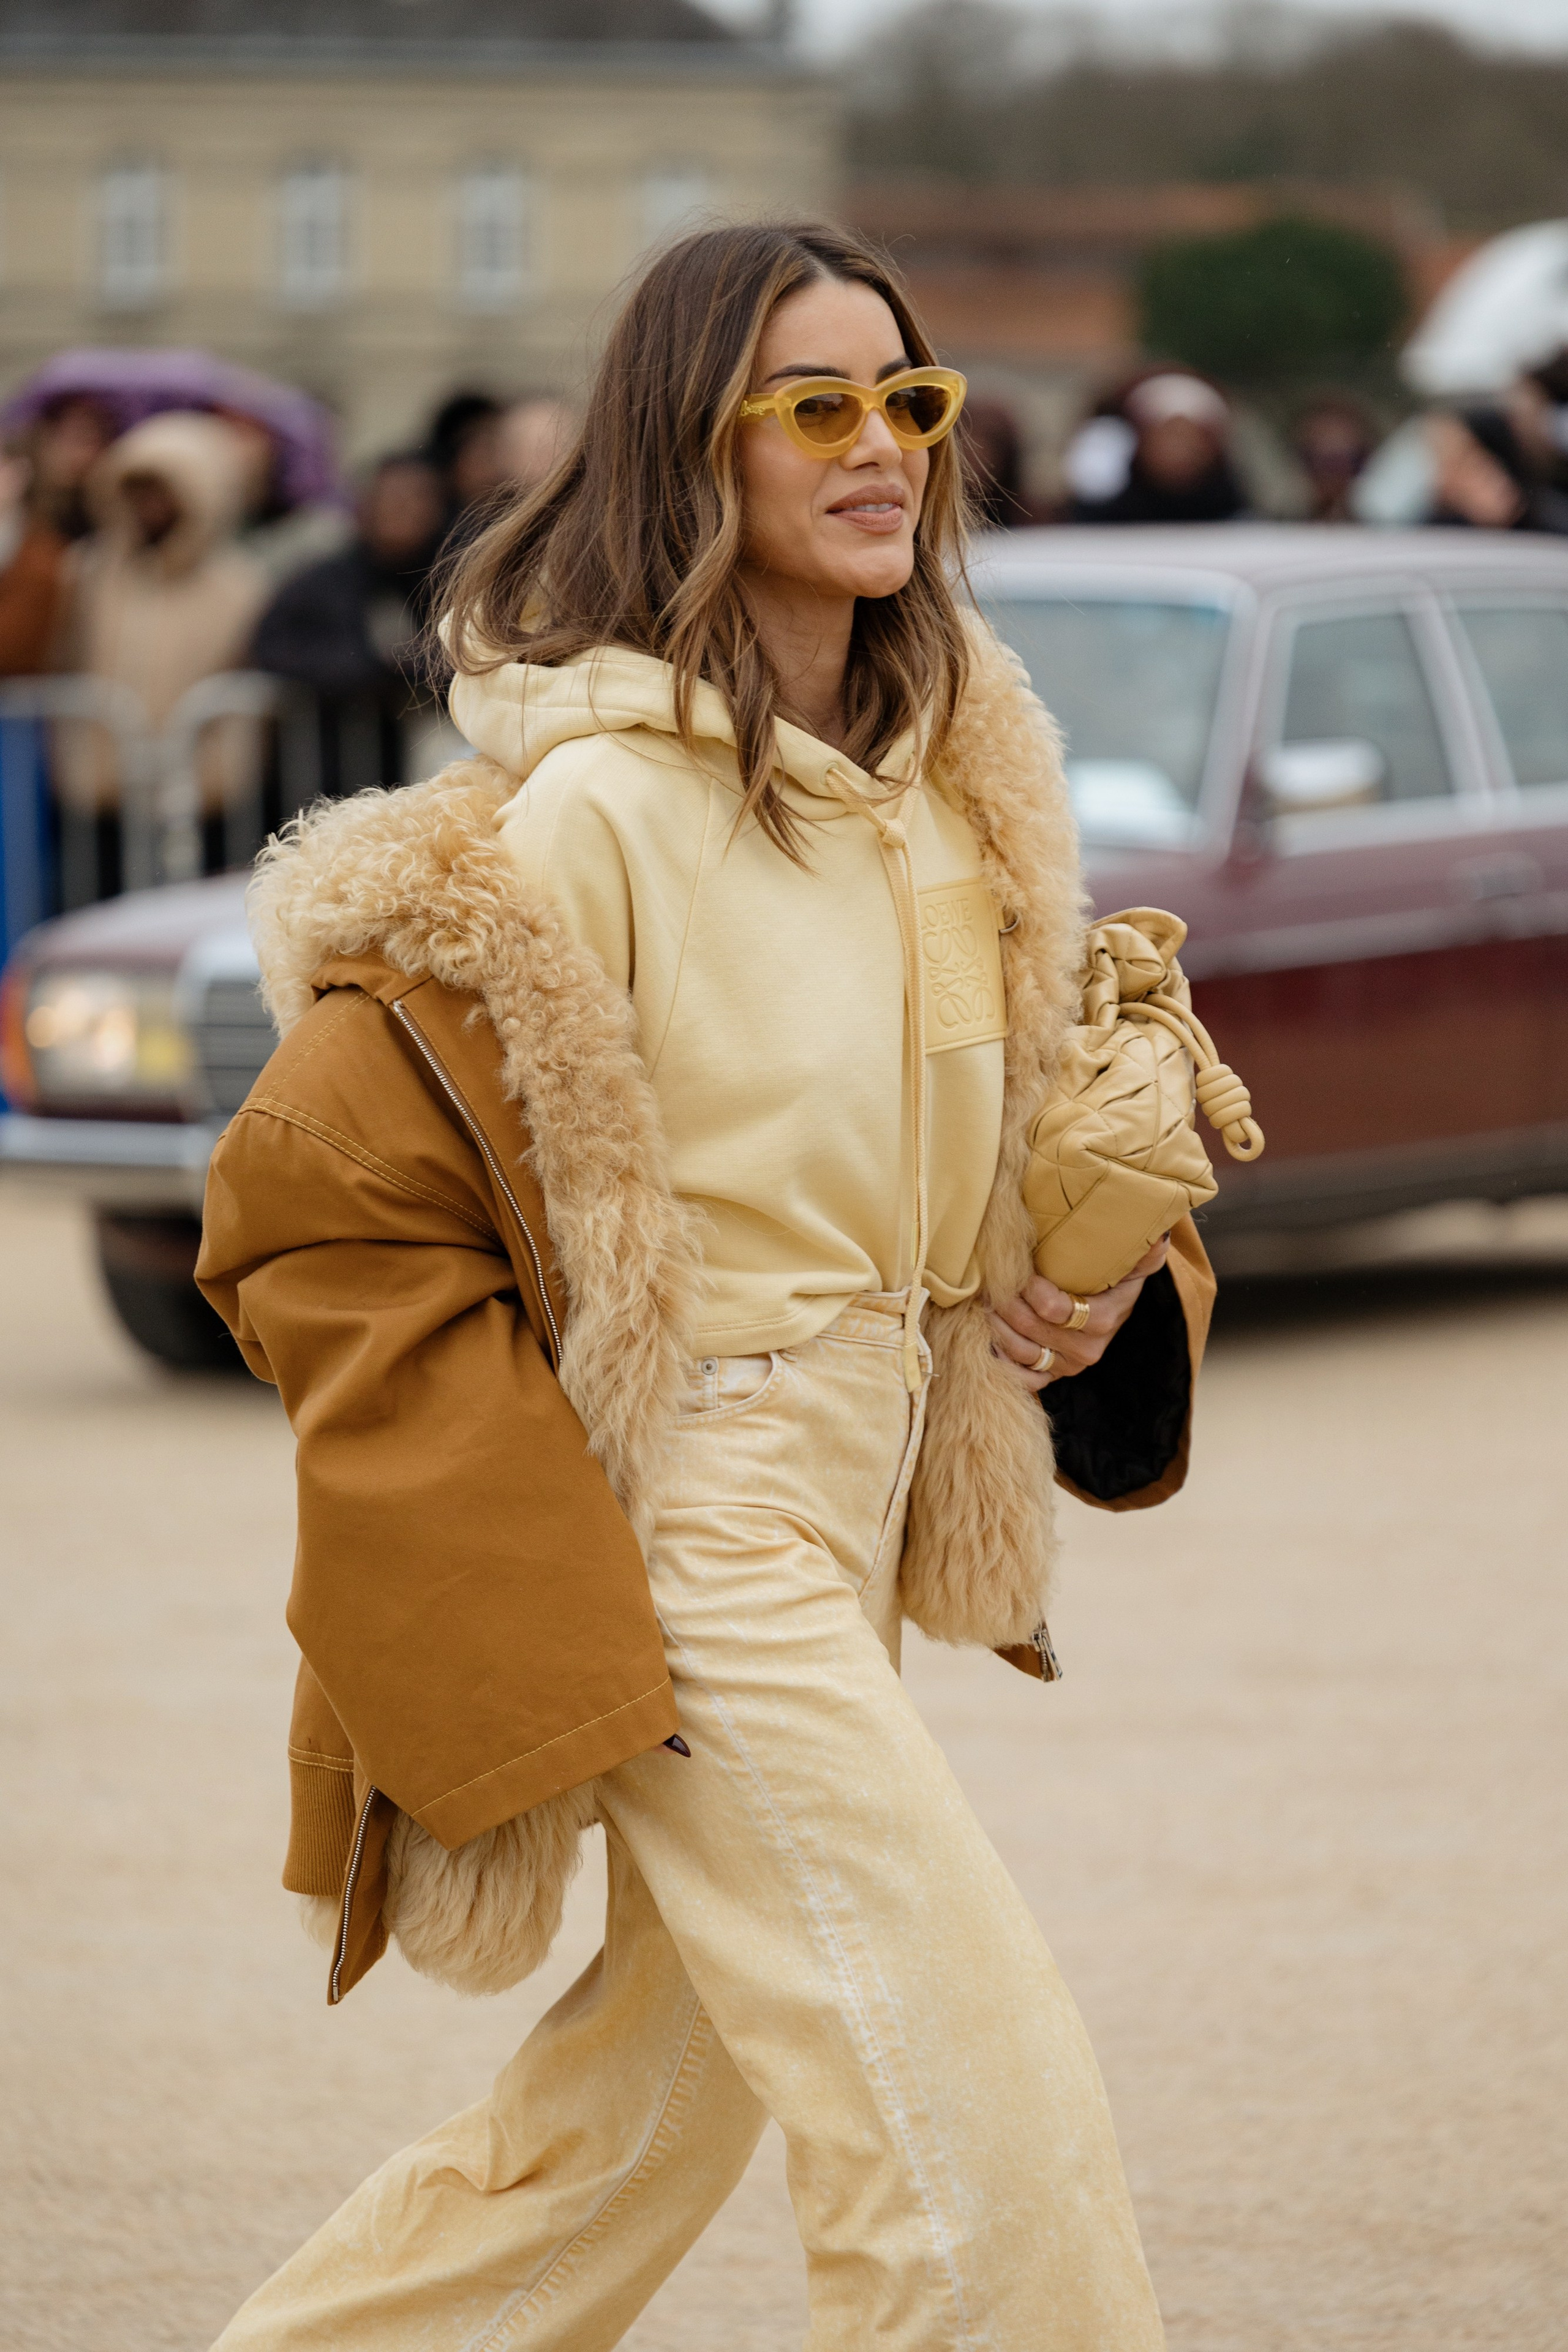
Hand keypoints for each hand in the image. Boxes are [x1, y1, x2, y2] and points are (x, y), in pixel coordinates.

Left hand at [988, 1237, 1169, 1390]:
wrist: (1111, 1307)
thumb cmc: (1116, 1277)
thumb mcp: (1133, 1262)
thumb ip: (1144, 1252)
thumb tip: (1157, 1238)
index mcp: (1103, 1320)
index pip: (1057, 1310)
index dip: (1031, 1290)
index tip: (1018, 1269)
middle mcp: (1086, 1349)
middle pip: (1032, 1329)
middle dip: (1006, 1304)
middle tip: (990, 1282)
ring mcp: (1066, 1366)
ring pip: (1021, 1352)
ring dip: (997, 1327)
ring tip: (985, 1302)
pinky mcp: (1051, 1375)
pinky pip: (1022, 1378)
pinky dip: (1003, 1362)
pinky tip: (990, 1339)